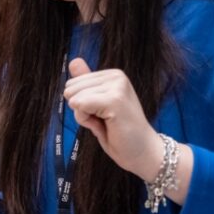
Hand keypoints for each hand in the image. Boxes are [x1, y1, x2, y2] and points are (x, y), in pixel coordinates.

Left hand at [63, 58, 161, 179]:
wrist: (143, 152)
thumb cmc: (119, 132)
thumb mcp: (97, 105)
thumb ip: (86, 83)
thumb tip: (73, 61)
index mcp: (113, 75)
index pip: (73, 84)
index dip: (80, 104)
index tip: (102, 114)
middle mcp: (117, 76)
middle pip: (71, 89)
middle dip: (80, 110)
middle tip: (104, 120)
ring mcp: (117, 87)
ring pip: (75, 99)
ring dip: (84, 117)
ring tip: (107, 123)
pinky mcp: (115, 100)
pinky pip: (80, 106)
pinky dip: (86, 120)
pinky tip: (106, 125)